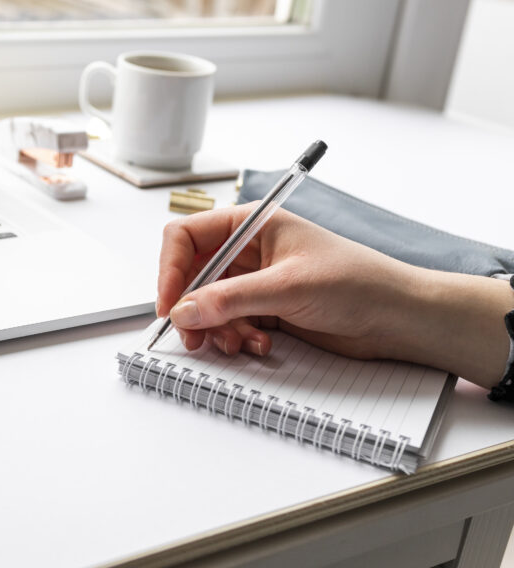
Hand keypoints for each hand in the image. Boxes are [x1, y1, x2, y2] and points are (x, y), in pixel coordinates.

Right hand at [157, 205, 512, 387]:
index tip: (169, 304)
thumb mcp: (287, 287)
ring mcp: (256, 281)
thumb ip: (230, 299)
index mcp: (251, 224)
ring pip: (208, 304)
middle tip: (195, 336)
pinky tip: (260, 343)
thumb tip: (184, 311)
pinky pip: (229, 323)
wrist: (398, 317)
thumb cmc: (358, 282)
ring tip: (240, 342)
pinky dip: (236, 337)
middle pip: (192, 275)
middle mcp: (248, 250)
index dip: (170, 269)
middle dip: (191, 308)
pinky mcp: (265, 308)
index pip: (186, 237)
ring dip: (216, 328)